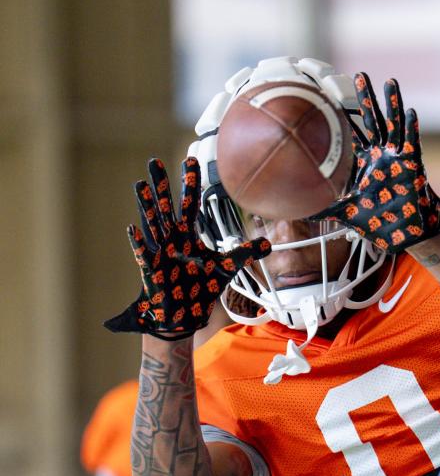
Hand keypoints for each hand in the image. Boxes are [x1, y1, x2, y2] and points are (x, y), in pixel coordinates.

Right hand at [104, 157, 270, 339]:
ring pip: (152, 224)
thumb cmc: (201, 288)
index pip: (190, 204)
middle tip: (154, 162)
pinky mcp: (152, 269)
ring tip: (140, 185)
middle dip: (162, 186)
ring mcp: (159, 252)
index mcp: (187, 236)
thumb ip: (246, 252)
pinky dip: (138, 242)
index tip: (190, 161)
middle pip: (166, 207)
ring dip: (147, 206)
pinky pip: (143, 254)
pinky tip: (132, 229)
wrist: (186, 314)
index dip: (190, 184)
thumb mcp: (228, 267)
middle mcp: (171, 239)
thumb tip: (270, 243)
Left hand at [315, 73, 439, 253]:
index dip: (345, 115)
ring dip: (392, 104)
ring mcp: (398, 158)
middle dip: (366, 98)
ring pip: (394, 125)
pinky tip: (410, 112)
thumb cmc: (379, 223)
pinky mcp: (413, 166)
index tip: (334, 95)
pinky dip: (411, 128)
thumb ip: (324, 208)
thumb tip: (296, 212)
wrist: (404, 235)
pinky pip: (412, 143)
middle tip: (359, 75)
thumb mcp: (346, 213)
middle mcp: (382, 155)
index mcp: (365, 162)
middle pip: (373, 120)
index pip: (353, 134)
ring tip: (389, 82)